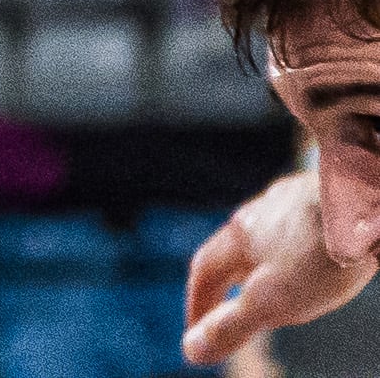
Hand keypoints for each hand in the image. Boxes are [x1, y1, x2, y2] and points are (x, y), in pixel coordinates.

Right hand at [190, 171, 367, 363]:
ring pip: (270, 238)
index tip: (197, 329)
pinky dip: (300, 249)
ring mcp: (293, 204)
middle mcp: (259, 214)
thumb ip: (232, 325)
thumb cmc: (321, 254)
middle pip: (234, 252)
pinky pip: (302, 229)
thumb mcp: (273, 303)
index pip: (204, 270)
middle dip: (229, 282)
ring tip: (277, 284)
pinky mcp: (326, 203)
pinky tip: (317, 257)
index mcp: (238, 235)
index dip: (198, 302)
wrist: (365, 205)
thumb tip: (191, 351)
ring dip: (266, 263)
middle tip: (232, 309)